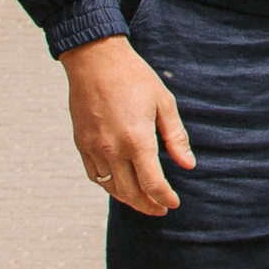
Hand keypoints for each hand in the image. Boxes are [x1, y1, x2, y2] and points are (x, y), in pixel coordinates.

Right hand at [64, 35, 194, 216]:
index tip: (174, 203)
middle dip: (148, 205)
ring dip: (129, 199)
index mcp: (137, 140)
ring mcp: (93, 148)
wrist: (95, 60)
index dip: (165, 198)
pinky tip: (120, 185)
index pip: (153, 184)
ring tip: (143, 201)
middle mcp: (112, 149)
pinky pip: (94, 175)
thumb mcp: (164, 103)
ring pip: (111, 188)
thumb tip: (188, 164)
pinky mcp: (80, 143)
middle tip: (161, 208)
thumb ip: (175, 137)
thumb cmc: (134, 77)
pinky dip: (108, 186)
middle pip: (131, 193)